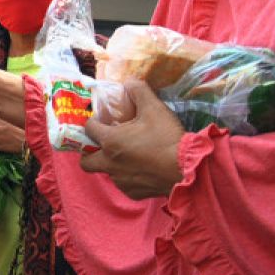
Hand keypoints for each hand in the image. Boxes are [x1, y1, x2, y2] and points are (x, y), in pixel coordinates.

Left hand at [80, 80, 183, 199]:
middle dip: (89, 152)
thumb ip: (139, 91)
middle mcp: (109, 163)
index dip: (93, 122)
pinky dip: (129, 176)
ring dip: (112, 164)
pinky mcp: (133, 193)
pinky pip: (124, 184)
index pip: (88, 129)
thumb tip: (129, 82)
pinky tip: (143, 169)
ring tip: (129, 155)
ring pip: (106, 172)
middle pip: (86, 161)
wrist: (188, 169)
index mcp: (110, 141)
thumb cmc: (168, 137)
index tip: (102, 120)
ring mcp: (120, 180)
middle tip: (103, 144)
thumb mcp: (154, 108)